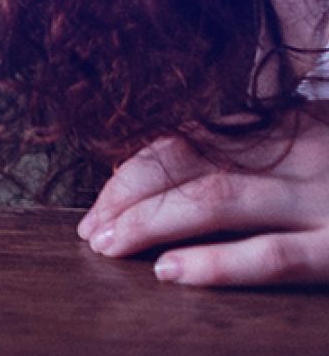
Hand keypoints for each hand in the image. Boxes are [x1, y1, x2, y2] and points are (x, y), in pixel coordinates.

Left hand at [79, 106, 328, 285]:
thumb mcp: (316, 141)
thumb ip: (256, 148)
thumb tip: (169, 165)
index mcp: (282, 129)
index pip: (186, 142)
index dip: (133, 172)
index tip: (101, 202)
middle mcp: (293, 156)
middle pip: (186, 165)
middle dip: (126, 196)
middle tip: (91, 228)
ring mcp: (317, 201)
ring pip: (213, 201)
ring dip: (148, 223)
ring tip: (108, 246)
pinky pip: (271, 255)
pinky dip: (215, 262)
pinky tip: (169, 269)